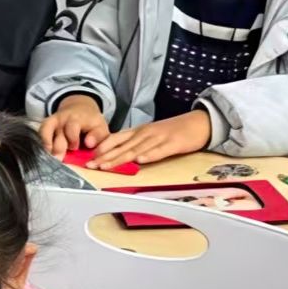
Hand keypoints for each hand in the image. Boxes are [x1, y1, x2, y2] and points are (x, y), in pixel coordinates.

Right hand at [40, 95, 111, 156]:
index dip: (73, 139)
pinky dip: (43, 141)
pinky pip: (42, 130)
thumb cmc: (92, 123)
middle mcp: (65, 117)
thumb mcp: (100, 127)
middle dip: (59, 146)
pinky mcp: (48, 123)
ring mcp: (55, 120)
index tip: (76, 148)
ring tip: (52, 157)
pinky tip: (47, 151)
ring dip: (49, 144)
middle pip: (58, 131)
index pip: (72, 126)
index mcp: (79, 118)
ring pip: (48, 129)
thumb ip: (98, 136)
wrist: (81, 109)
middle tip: (60, 159)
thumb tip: (89, 143)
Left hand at [91, 110, 212, 170]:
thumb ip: (136, 142)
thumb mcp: (151, 134)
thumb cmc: (173, 130)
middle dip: (105, 157)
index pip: (117, 139)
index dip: (102, 148)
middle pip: (122, 146)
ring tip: (106, 166)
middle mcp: (146, 133)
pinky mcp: (173, 143)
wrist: (199, 122)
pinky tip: (139, 161)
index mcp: (140, 131)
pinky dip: (149, 156)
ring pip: (136, 149)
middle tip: (90, 165)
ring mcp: (159, 138)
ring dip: (120, 158)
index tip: (89, 157)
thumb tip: (119, 154)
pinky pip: (159, 151)